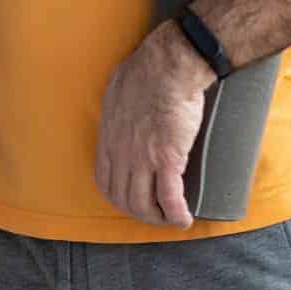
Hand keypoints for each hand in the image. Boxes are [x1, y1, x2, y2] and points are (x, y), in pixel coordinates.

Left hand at [94, 21, 214, 227]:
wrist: (167, 69)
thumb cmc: (144, 73)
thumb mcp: (115, 94)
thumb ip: (116, 110)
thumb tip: (122, 112)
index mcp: (108, 139)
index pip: (105, 181)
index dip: (118, 197)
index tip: (133, 200)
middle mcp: (120, 153)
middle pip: (122, 198)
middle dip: (140, 213)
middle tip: (156, 215)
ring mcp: (142, 159)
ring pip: (143, 204)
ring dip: (158, 218)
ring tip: (172, 219)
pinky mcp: (167, 159)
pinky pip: (169, 198)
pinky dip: (176, 214)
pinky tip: (185, 220)